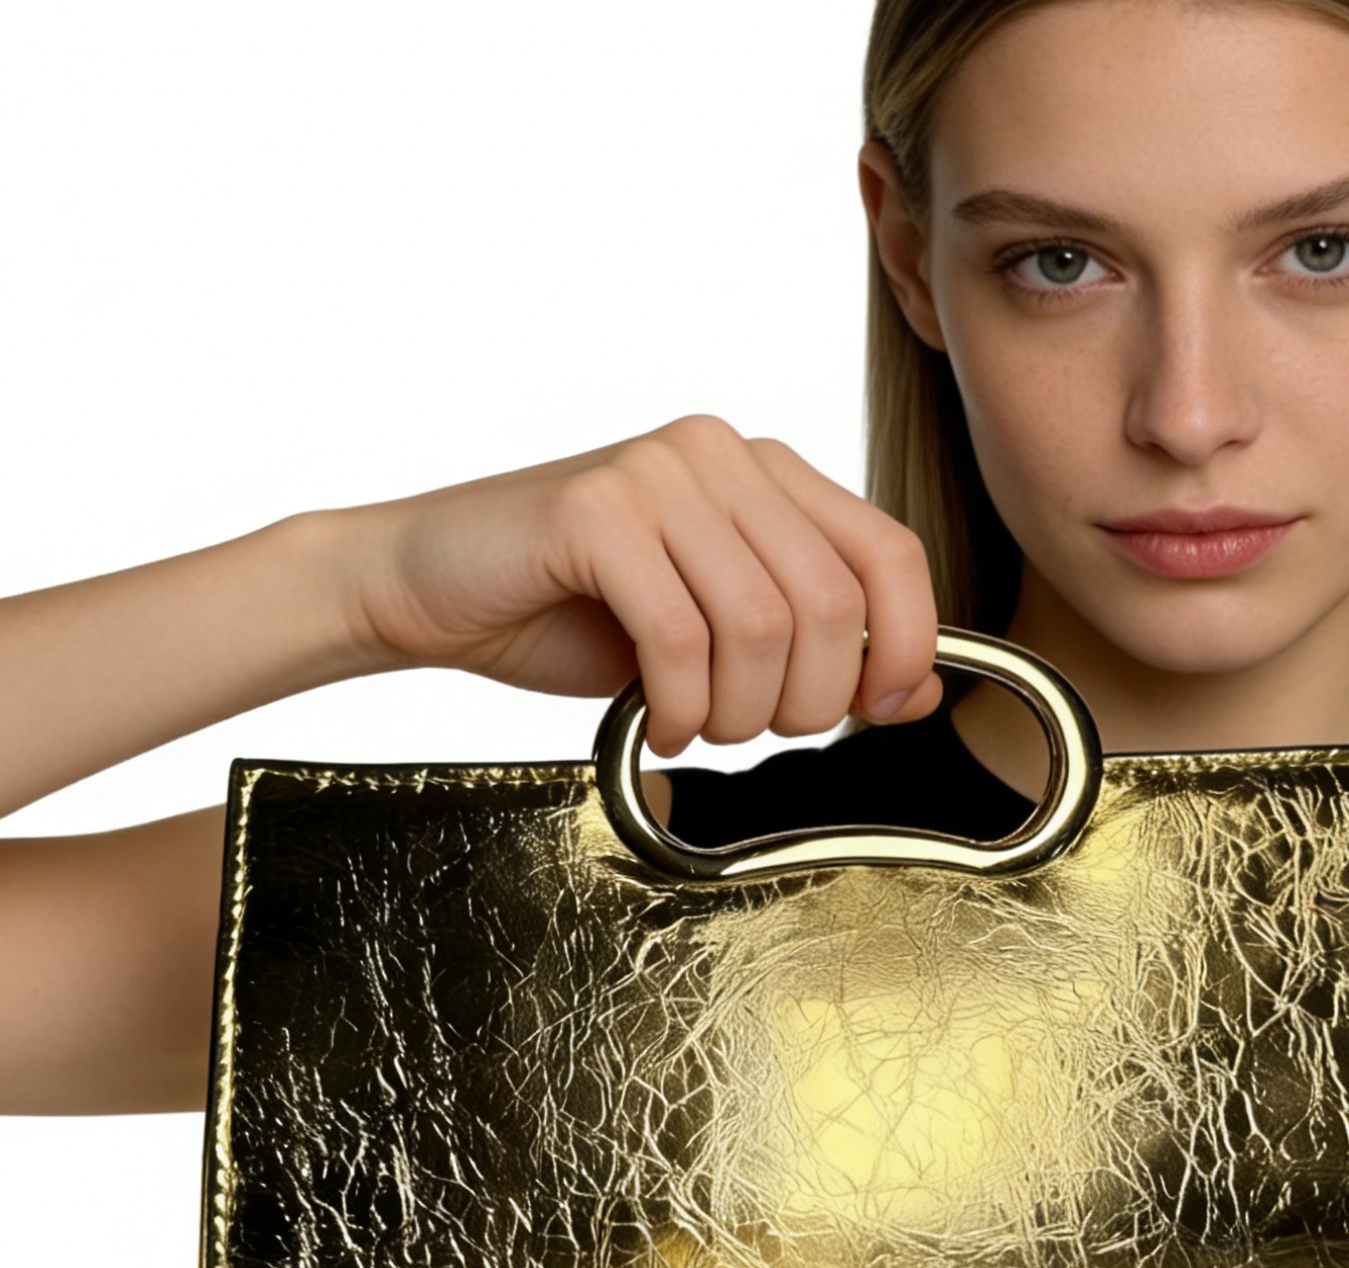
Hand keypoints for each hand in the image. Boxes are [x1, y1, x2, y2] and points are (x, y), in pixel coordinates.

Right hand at [339, 412, 944, 756]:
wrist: (427, 582)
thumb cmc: (574, 611)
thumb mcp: (719, 637)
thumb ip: (819, 652)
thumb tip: (921, 695)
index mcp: (767, 474)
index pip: (890, 553)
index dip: (906, 646)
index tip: (878, 711)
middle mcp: (721, 455)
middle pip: (833, 605)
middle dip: (807, 702)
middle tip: (752, 731)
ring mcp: (656, 473)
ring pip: (762, 626)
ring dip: (737, 712)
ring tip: (694, 725)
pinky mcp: (593, 510)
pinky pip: (679, 636)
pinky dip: (676, 705)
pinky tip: (651, 721)